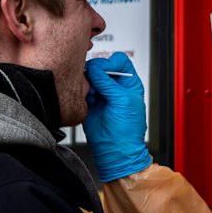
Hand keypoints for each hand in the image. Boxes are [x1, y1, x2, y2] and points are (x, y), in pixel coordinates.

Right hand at [83, 52, 151, 181]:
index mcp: (130, 83)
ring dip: (87, 81)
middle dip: (96, 71)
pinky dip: (81, 90)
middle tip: (92, 79)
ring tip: (90, 91)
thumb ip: (109, 83)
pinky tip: (86, 98)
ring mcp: (102, 94)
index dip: (110, 63)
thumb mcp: (123, 101)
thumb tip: (94, 68)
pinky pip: (82, 89)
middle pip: (102, 66)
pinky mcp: (90, 102)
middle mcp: (115, 87)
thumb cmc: (128, 130)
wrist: (115, 151)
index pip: (120, 61)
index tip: (104, 70)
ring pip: (90, 77)